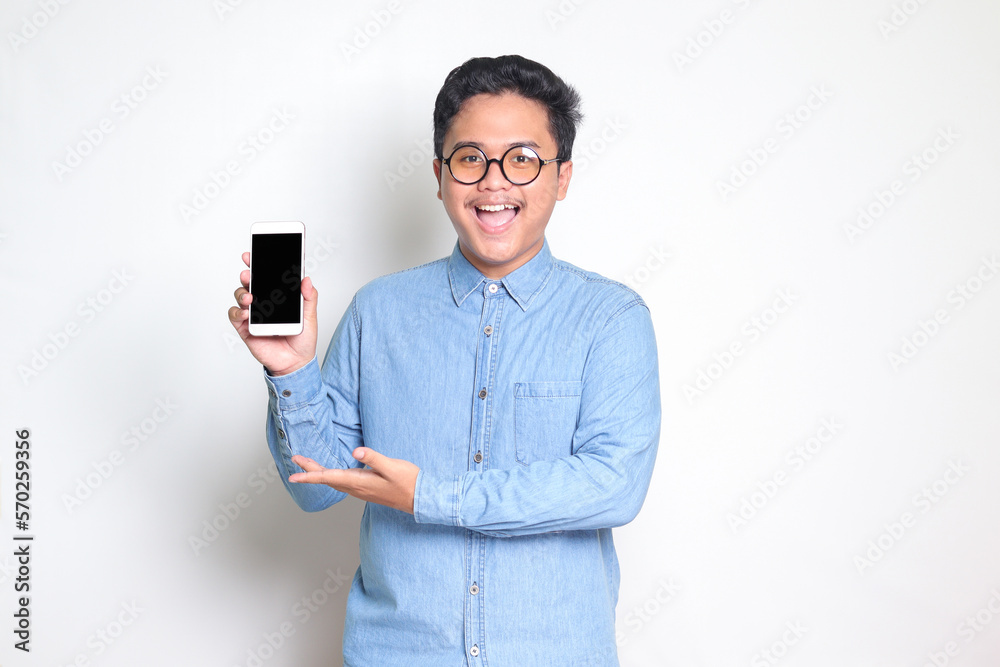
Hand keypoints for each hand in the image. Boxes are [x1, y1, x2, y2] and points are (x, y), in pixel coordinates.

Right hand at [228, 251, 317, 375]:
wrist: (296, 363)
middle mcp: (263, 302)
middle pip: (250, 282)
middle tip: (249, 274)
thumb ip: (309, 298)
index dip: (258, 264)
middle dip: (247, 275)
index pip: (266, 276)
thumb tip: (306, 279)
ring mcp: (253, 314)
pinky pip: (235, 316)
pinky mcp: (245, 328)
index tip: (253, 255)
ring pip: (240, 296)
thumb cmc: (302, 340)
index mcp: (278, 297)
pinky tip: (246, 314)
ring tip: (250, 297)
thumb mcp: (310, 317)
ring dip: (242, 293)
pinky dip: (238, 312)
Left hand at [289, 447, 418, 513]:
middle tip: (295, 459)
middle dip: (309, 470)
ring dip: (318, 474)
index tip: (293, 476)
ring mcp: (361, 490)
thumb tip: (356, 451)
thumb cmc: (408, 482)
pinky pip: (342, 483)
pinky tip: (331, 474)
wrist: (419, 499)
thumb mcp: (393, 467)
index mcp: (360, 482)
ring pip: (334, 481)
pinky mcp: (366, 488)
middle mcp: (357, 488)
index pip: (329, 477)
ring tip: (307, 465)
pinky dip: (330, 477)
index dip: (310, 476)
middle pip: (328, 479)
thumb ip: (374, 458)